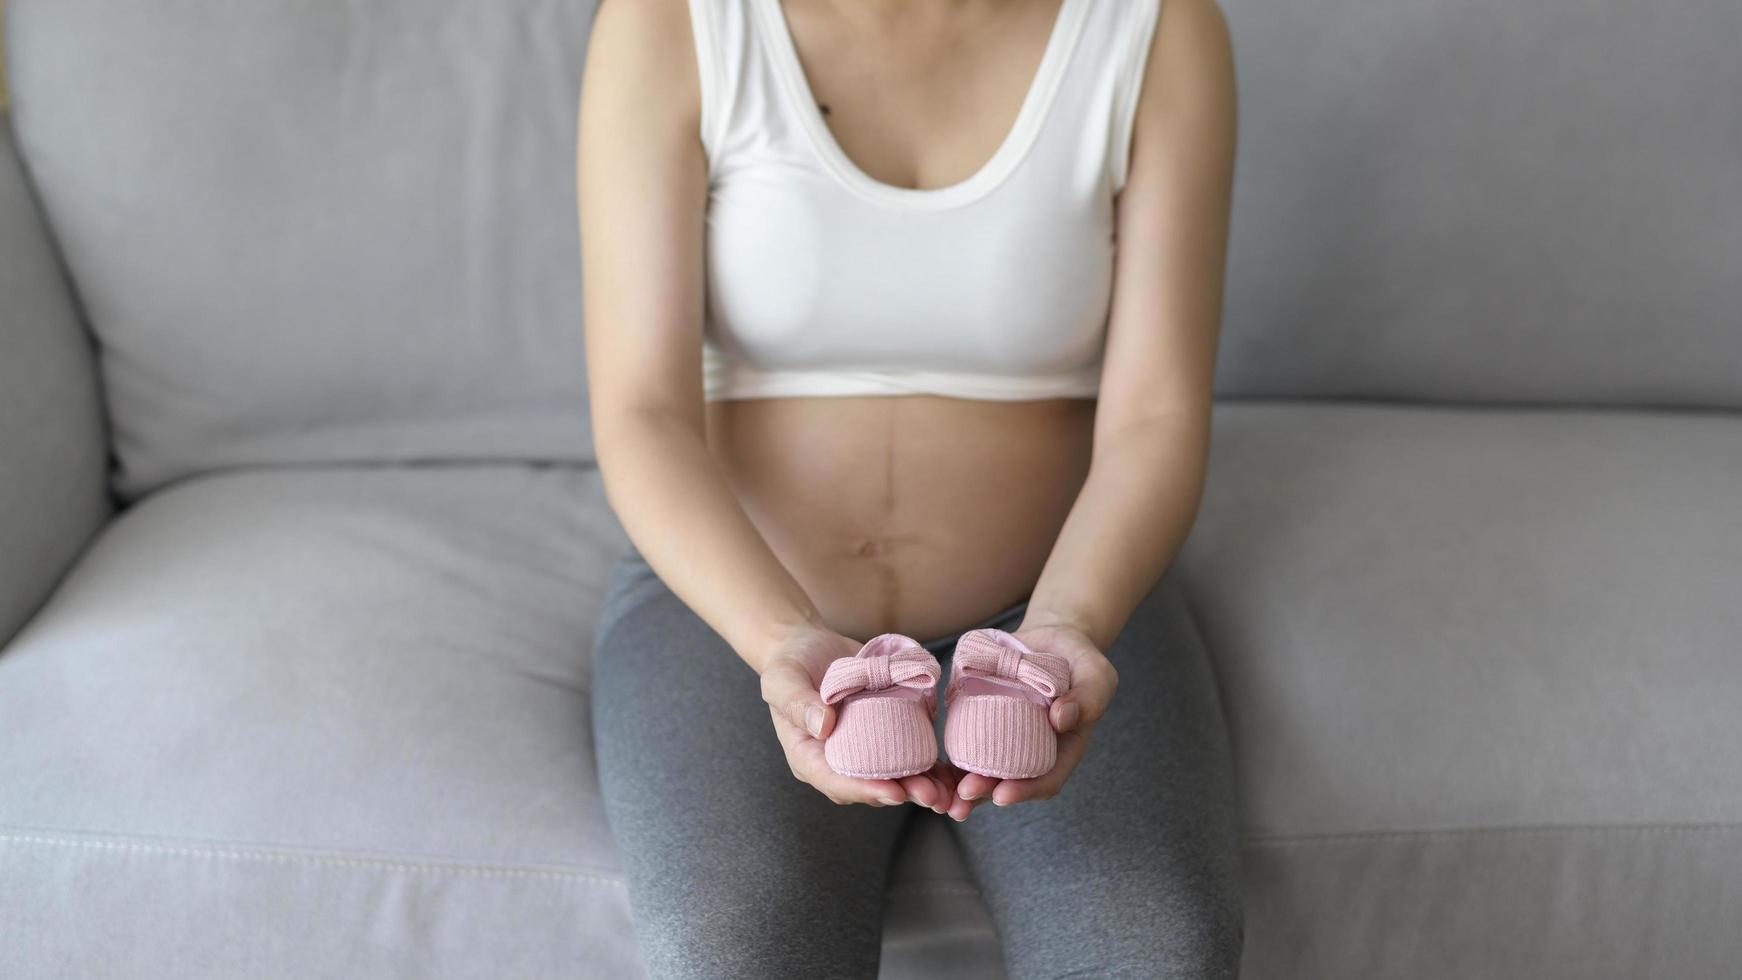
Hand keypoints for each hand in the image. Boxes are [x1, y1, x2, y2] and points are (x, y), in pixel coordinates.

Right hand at [759, 623, 954, 812]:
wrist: (810, 646)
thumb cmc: (790, 663)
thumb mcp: (782, 679)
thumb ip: (797, 702)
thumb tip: (822, 726)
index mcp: (809, 756)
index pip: (835, 781)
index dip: (865, 789)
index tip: (892, 792)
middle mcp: (838, 759)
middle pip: (870, 785)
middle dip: (901, 792)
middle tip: (930, 796)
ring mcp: (864, 749)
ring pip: (893, 776)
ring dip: (921, 786)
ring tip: (947, 793)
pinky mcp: (885, 734)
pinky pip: (908, 755)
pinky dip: (930, 766)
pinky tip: (951, 773)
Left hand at [945, 620, 1117, 819]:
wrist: (1051, 640)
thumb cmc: (1080, 661)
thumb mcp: (1096, 675)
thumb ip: (1087, 698)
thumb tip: (1061, 719)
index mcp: (1062, 750)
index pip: (1046, 779)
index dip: (1026, 790)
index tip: (1003, 795)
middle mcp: (1030, 751)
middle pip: (1008, 781)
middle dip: (985, 793)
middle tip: (964, 794)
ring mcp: (1004, 739)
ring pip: (982, 769)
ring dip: (960, 785)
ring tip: (941, 797)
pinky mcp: (981, 720)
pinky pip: (964, 742)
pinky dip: (949, 757)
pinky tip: (930, 767)